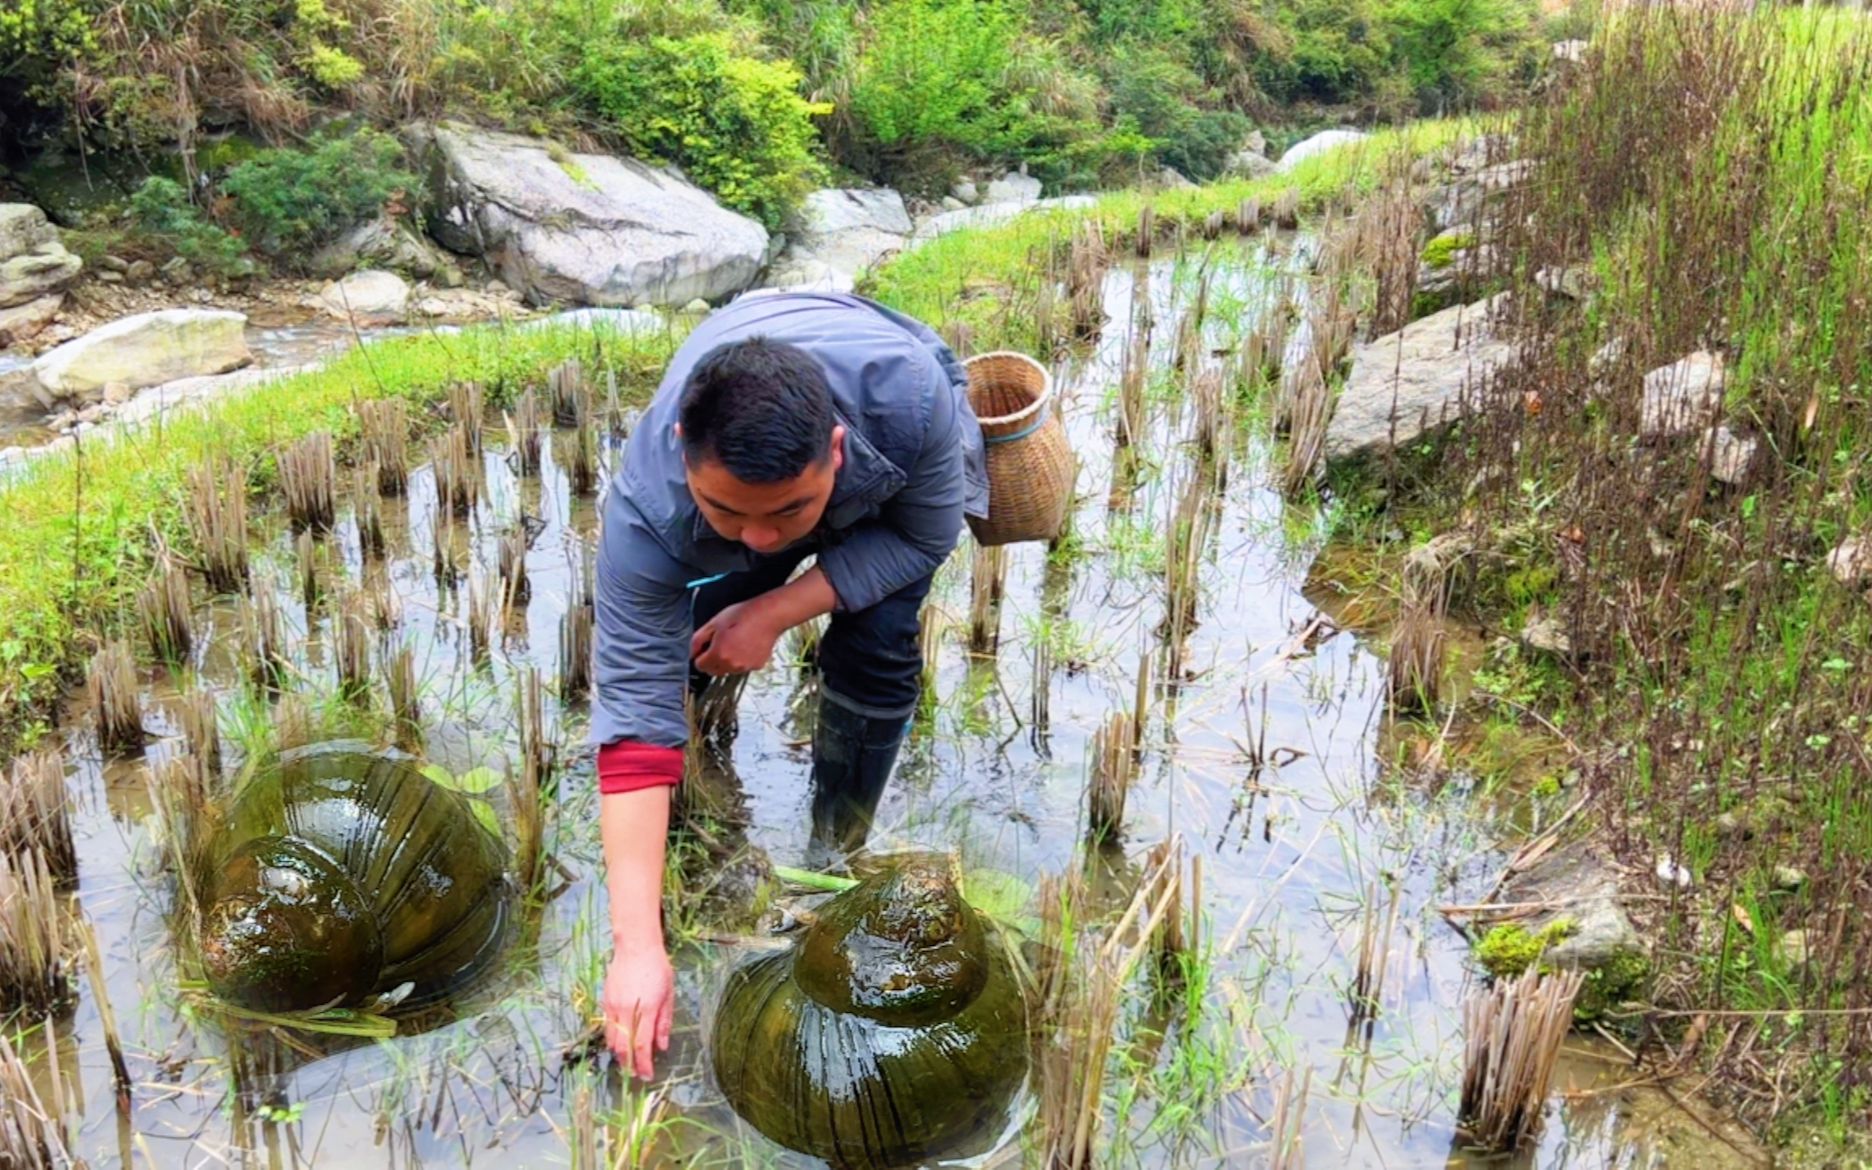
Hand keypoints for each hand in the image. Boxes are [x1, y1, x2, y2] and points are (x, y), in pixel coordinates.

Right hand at [603, 940, 673, 1079]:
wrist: (636, 947)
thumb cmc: (658, 968)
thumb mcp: (669, 994)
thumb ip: (664, 1022)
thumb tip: (662, 1046)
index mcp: (648, 1009)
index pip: (643, 1045)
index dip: (644, 1065)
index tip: (647, 1076)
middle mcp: (628, 1011)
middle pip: (624, 1047)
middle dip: (629, 1065)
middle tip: (636, 1074)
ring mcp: (614, 1007)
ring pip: (612, 1040)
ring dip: (619, 1055)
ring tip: (628, 1062)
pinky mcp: (605, 1002)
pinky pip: (606, 1028)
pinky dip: (612, 1040)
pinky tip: (619, 1043)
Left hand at [691, 598, 782, 675]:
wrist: (768, 616)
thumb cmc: (742, 616)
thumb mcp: (714, 623)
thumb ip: (698, 640)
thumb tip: (692, 653)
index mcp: (718, 655)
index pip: (700, 666)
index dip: (701, 655)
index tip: (706, 647)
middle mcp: (731, 665)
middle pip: (714, 670)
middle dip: (713, 660)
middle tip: (721, 643)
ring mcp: (745, 667)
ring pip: (729, 669)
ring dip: (728, 660)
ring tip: (736, 642)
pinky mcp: (757, 666)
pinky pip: (743, 667)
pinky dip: (742, 659)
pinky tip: (747, 645)